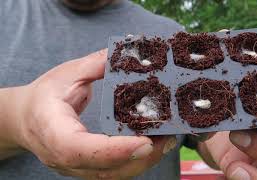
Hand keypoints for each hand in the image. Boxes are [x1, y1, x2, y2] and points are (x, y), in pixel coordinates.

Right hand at [2, 50, 176, 178]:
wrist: (25, 118)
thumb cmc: (44, 96)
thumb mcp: (67, 74)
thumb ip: (96, 65)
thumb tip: (128, 55)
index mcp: (51, 129)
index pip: (79, 149)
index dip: (112, 150)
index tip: (144, 142)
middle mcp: (62, 157)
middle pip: (103, 170)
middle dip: (140, 157)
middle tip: (167, 138)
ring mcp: (74, 167)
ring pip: (112, 175)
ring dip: (143, 161)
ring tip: (166, 141)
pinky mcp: (85, 168)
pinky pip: (113, 171)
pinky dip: (136, 161)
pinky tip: (153, 146)